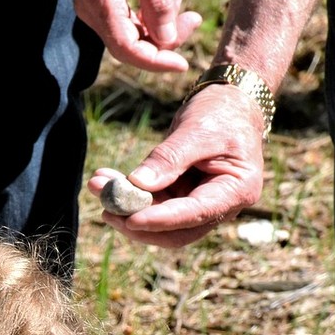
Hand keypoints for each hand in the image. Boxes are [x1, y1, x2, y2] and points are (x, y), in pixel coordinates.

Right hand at [71, 0, 201, 72]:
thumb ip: (156, 2)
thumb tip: (167, 41)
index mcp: (101, 3)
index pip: (126, 49)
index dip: (155, 63)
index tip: (183, 65)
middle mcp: (92, 12)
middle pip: (130, 45)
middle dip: (165, 40)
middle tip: (194, 20)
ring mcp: (93, 7)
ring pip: (130, 33)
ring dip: (160, 24)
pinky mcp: (99, 0)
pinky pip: (126, 18)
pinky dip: (148, 14)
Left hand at [88, 84, 265, 247]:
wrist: (231, 102)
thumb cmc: (223, 112)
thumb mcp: (198, 129)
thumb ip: (170, 158)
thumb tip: (138, 185)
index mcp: (237, 190)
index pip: (195, 214)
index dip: (161, 220)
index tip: (130, 220)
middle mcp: (222, 206)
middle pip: (177, 231)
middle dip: (138, 222)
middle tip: (106, 210)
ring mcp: (201, 204)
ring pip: (161, 220)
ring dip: (127, 207)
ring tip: (97, 185)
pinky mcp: (183, 197)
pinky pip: (154, 204)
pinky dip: (130, 194)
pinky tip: (105, 180)